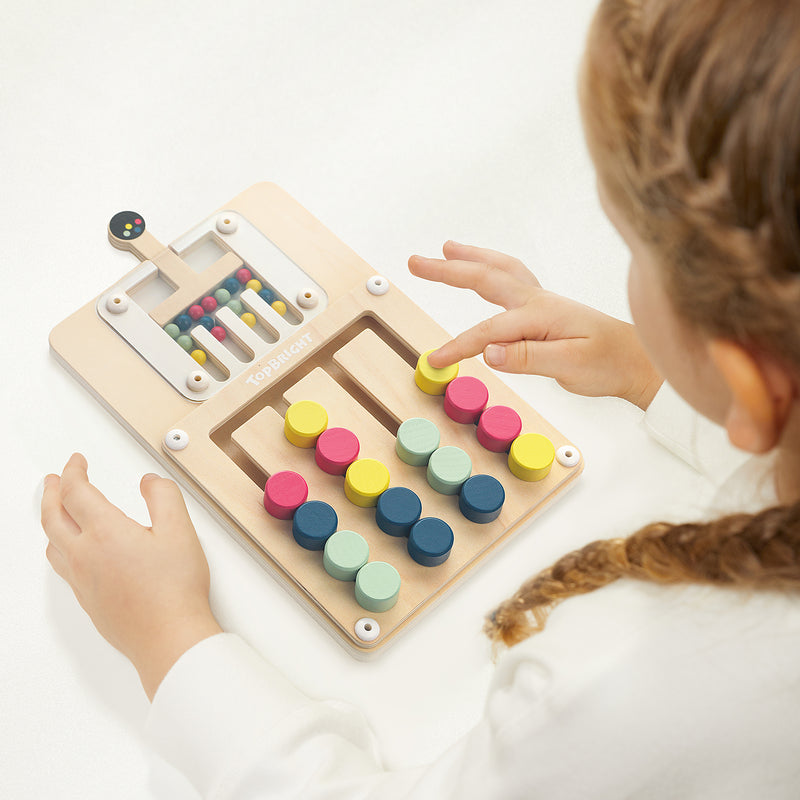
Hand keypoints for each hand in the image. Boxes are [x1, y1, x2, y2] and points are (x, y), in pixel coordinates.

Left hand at [40, 453, 222, 699]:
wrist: (169, 638)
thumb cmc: (175, 590)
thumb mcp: (180, 531)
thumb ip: (164, 496)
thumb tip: (149, 482)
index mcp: (105, 533)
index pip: (76, 492)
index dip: (73, 471)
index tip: (76, 461)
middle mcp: (85, 556)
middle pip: (52, 517)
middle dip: (51, 492)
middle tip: (53, 479)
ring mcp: (83, 581)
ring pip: (51, 544)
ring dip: (49, 519)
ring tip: (56, 510)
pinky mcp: (88, 601)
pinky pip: (62, 566)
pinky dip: (58, 546)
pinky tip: (71, 550)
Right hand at [408, 241, 662, 409]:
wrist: (637, 359)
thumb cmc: (608, 362)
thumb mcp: (569, 365)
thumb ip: (527, 357)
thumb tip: (488, 351)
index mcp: (540, 315)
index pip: (489, 330)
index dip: (459, 346)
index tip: (436, 360)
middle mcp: (538, 301)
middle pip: (485, 278)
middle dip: (448, 270)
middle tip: (416, 261)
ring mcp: (541, 301)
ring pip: (499, 270)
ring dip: (470, 258)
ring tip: (446, 248)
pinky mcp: (544, 308)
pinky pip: (511, 277)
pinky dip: (491, 267)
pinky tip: (484, 267)